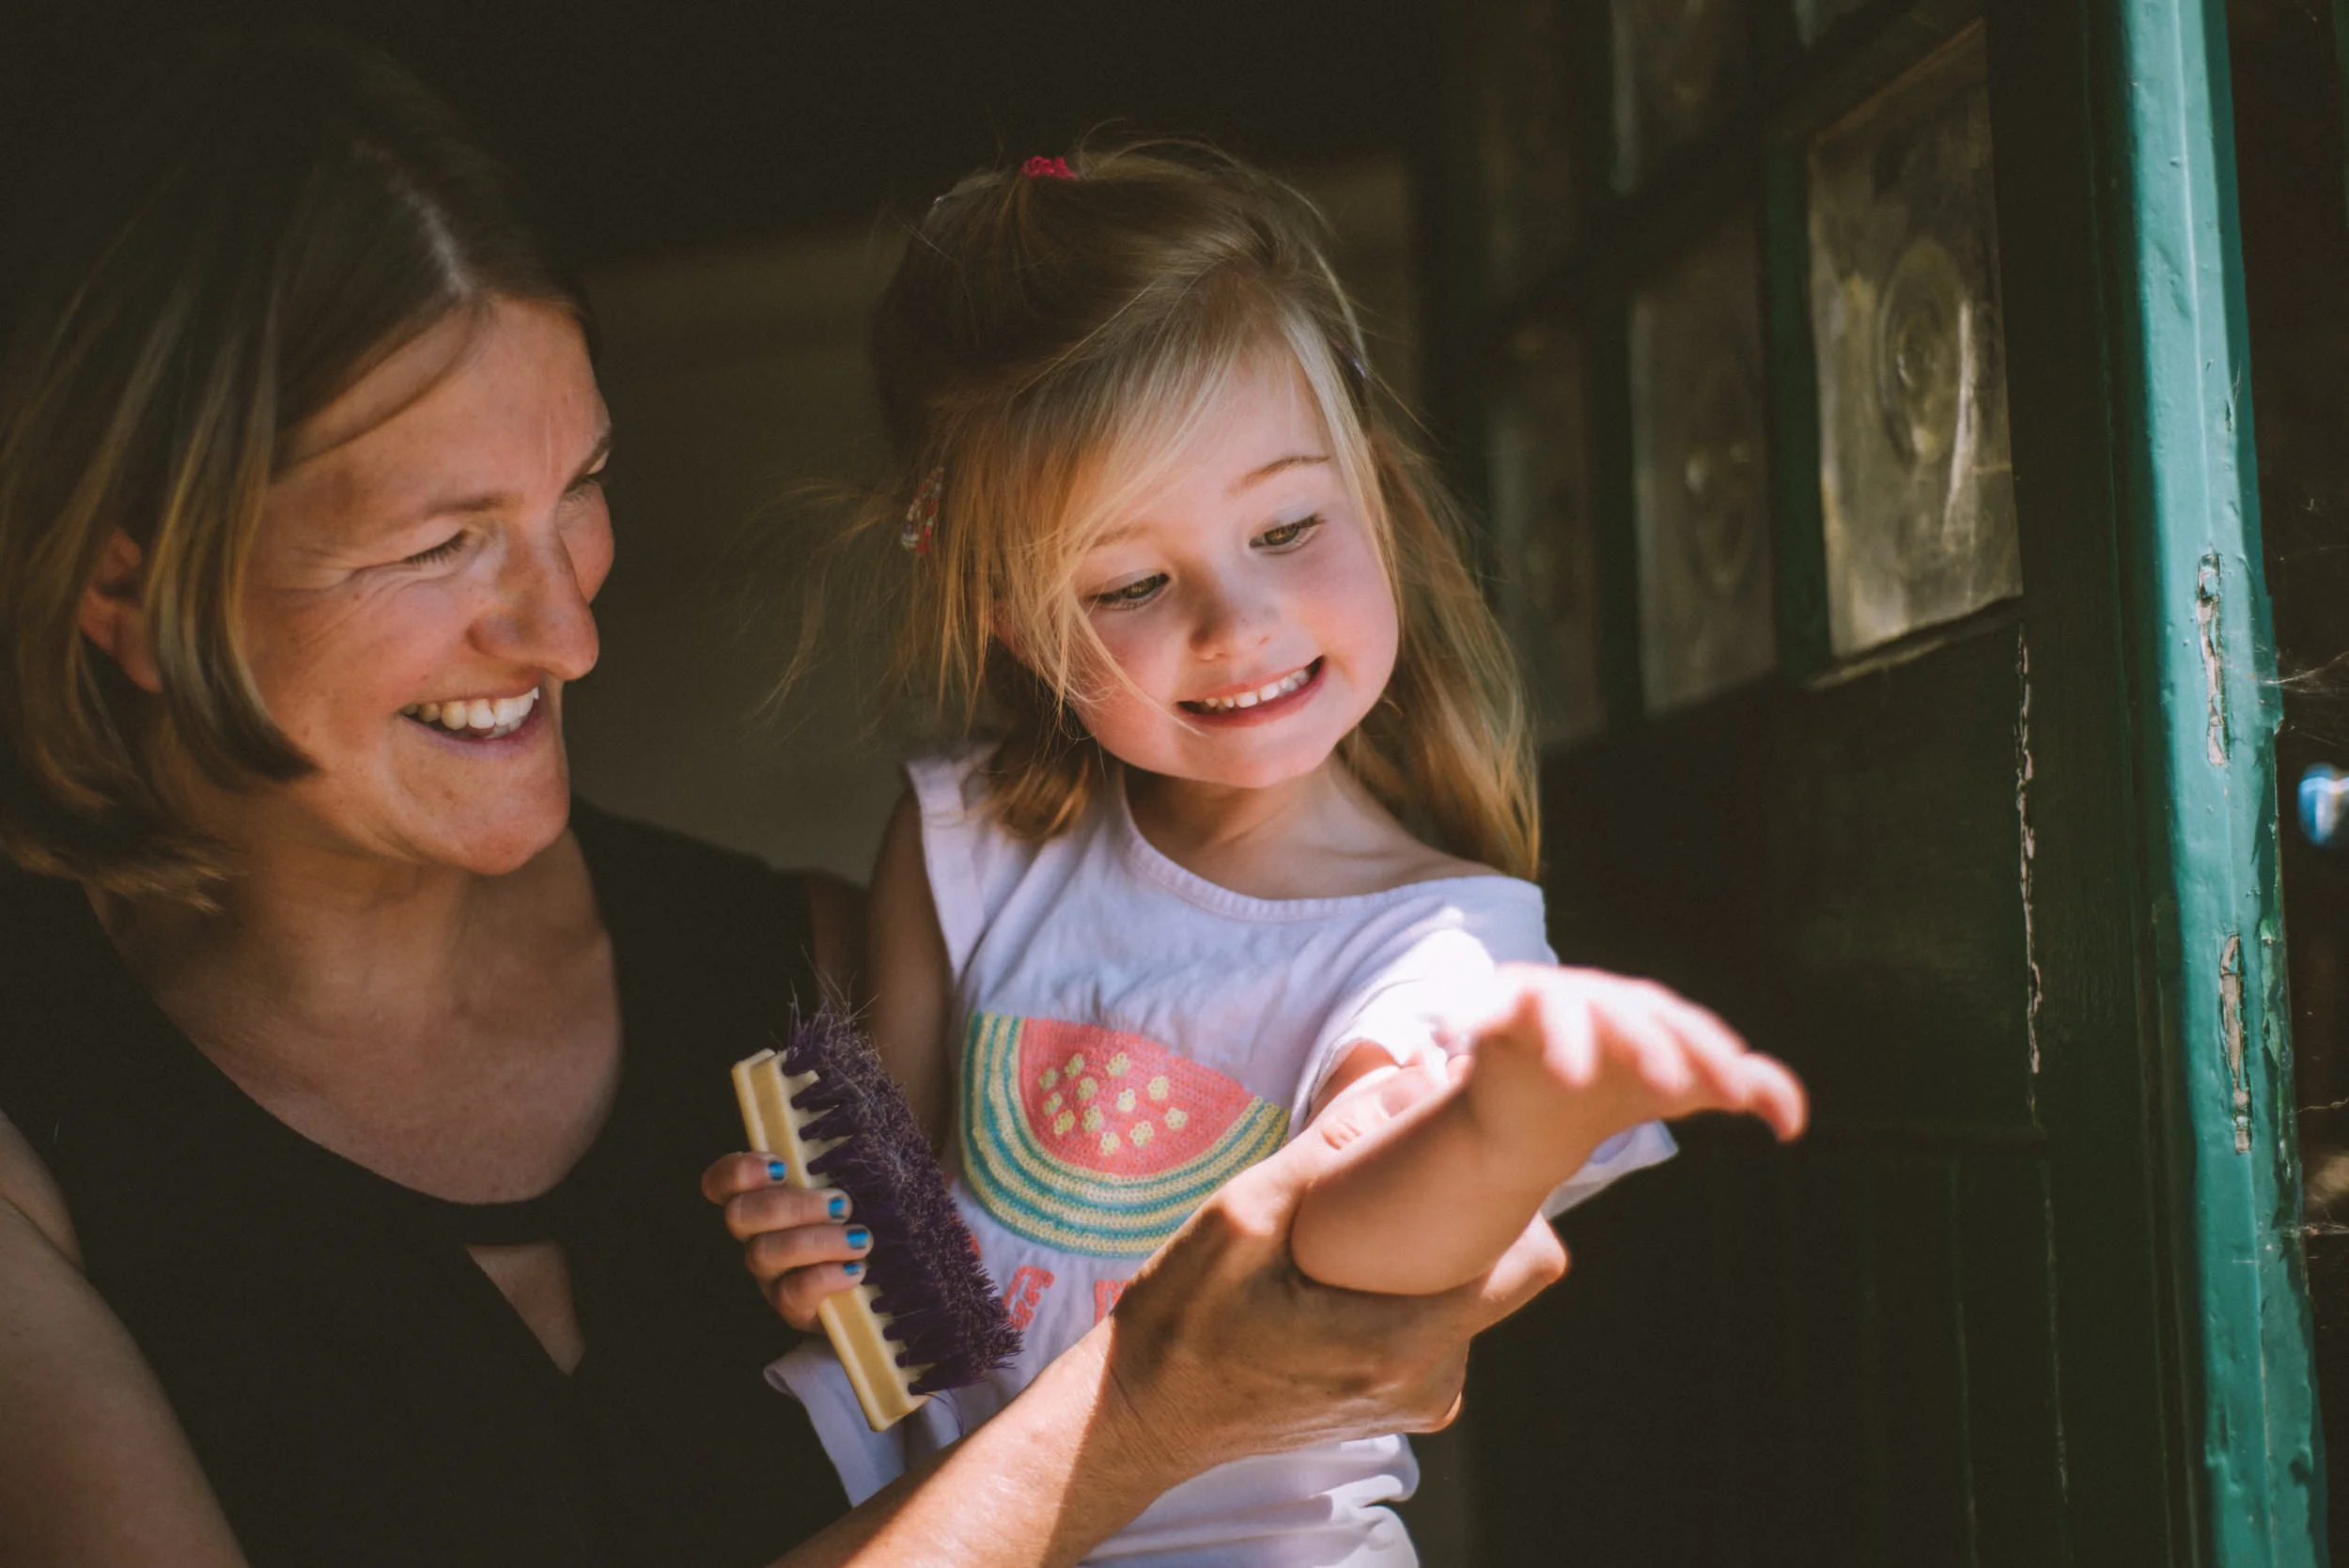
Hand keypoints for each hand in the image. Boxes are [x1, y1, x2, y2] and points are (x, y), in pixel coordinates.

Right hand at [700, 1154, 873, 1329]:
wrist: (889, 1284)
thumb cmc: (869, 1221)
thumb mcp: (861, 1184)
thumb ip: (852, 1157)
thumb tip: (869, 1118)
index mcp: (767, 1199)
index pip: (721, 1182)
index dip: (738, 1171)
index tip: (779, 1165)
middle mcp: (757, 1237)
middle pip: (739, 1217)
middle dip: (790, 1205)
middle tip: (841, 1203)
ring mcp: (771, 1276)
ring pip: (764, 1254)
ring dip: (815, 1240)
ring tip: (860, 1238)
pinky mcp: (792, 1310)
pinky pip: (792, 1294)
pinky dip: (826, 1277)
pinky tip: (857, 1270)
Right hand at [1096, 1107, 1567, 1478]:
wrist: (1141, 1416)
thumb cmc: (1183, 1320)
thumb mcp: (1244, 1215)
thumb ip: (1332, 1144)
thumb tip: (1405, 1068)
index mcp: (1402, 1345)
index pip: (1532, 1261)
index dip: (1515, 1196)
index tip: (1468, 1152)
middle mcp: (1428, 1385)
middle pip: (1506, 1274)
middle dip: (1470, 1214)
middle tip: (1404, 1171)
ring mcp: (1416, 1401)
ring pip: (1470, 1296)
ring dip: (1436, 1249)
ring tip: (1368, 1219)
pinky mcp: (1397, 1402)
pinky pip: (1439, 1323)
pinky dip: (1412, 1283)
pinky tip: (1353, 1263)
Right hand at [1445, 963, 1807, 1149]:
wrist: (1540, 1108)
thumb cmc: (1621, 1087)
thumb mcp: (1683, 1088)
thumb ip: (1745, 1088)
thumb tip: (1796, 1124)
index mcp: (1647, 1010)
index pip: (1686, 1028)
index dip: (1713, 1057)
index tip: (1735, 1098)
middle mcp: (1597, 996)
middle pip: (1628, 1014)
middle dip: (1648, 1046)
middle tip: (1670, 1087)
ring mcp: (1544, 999)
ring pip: (1559, 1010)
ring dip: (1568, 1039)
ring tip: (1571, 1077)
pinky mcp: (1494, 1010)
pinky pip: (1481, 1008)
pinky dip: (1466, 1014)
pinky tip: (1450, 1034)